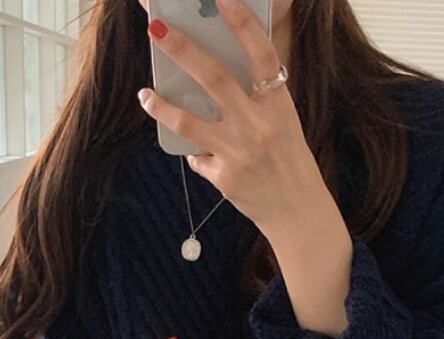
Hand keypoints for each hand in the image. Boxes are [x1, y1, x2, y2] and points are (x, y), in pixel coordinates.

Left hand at [136, 0, 328, 235]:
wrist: (298, 212)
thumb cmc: (290, 161)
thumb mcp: (283, 122)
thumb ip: (256, 99)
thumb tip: (213, 77)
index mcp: (278, 104)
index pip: (260, 54)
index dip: (241, 22)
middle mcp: (258, 125)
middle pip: (213, 78)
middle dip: (181, 48)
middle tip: (154, 27)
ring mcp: (238, 152)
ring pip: (187, 121)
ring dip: (160, 105)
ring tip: (145, 94)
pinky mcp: (224, 178)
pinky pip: (198, 157)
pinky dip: (195, 153)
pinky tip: (198, 153)